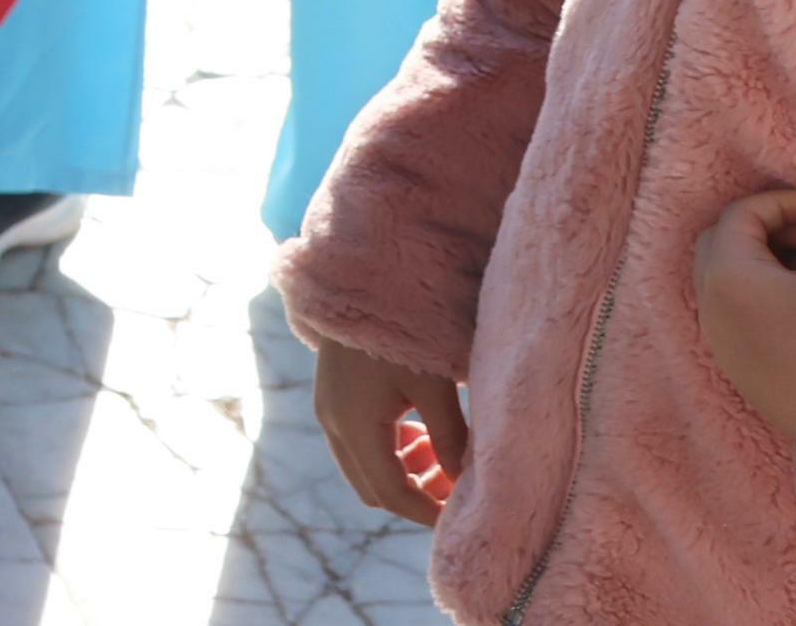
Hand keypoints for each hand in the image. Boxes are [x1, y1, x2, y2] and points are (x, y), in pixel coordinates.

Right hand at [308, 334, 469, 522]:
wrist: (358, 280)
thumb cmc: (401, 329)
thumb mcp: (433, 384)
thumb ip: (450, 437)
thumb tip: (467, 484)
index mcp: (355, 426)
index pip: (392, 493)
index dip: (427, 512)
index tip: (461, 516)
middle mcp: (333, 425)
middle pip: (373, 490)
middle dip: (415, 497)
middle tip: (454, 487)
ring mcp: (328, 411)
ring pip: (364, 470)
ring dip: (402, 475)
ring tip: (440, 456)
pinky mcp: (332, 398)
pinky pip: (358, 446)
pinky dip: (389, 454)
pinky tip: (418, 434)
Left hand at [693, 187, 795, 470]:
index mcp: (723, 277)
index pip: (741, 214)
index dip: (786, 202)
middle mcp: (709, 308)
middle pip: (724, 243)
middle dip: (771, 230)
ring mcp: (722, 342)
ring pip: (731, 280)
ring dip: (771, 263)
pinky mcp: (741, 370)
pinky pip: (741, 314)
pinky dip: (769, 295)